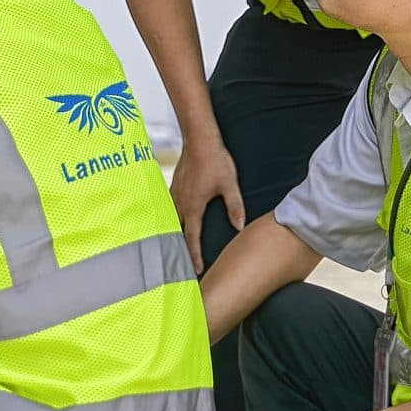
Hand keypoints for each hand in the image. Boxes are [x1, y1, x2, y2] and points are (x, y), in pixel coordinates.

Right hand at [170, 135, 245, 261]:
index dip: (194, 255)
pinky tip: (175, 221)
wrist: (199, 139)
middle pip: (177, 232)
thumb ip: (235, 206)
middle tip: (182, 266)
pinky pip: (170, 207)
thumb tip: (239, 227)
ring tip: (177, 247)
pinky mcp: (174, 185)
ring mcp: (175, 193)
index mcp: (193, 207)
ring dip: (174, 234)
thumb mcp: (229, 185)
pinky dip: (172, 218)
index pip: (192, 238)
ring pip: (172, 219)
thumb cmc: (215, 161)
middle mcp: (180, 202)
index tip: (196, 270)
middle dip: (180, 249)